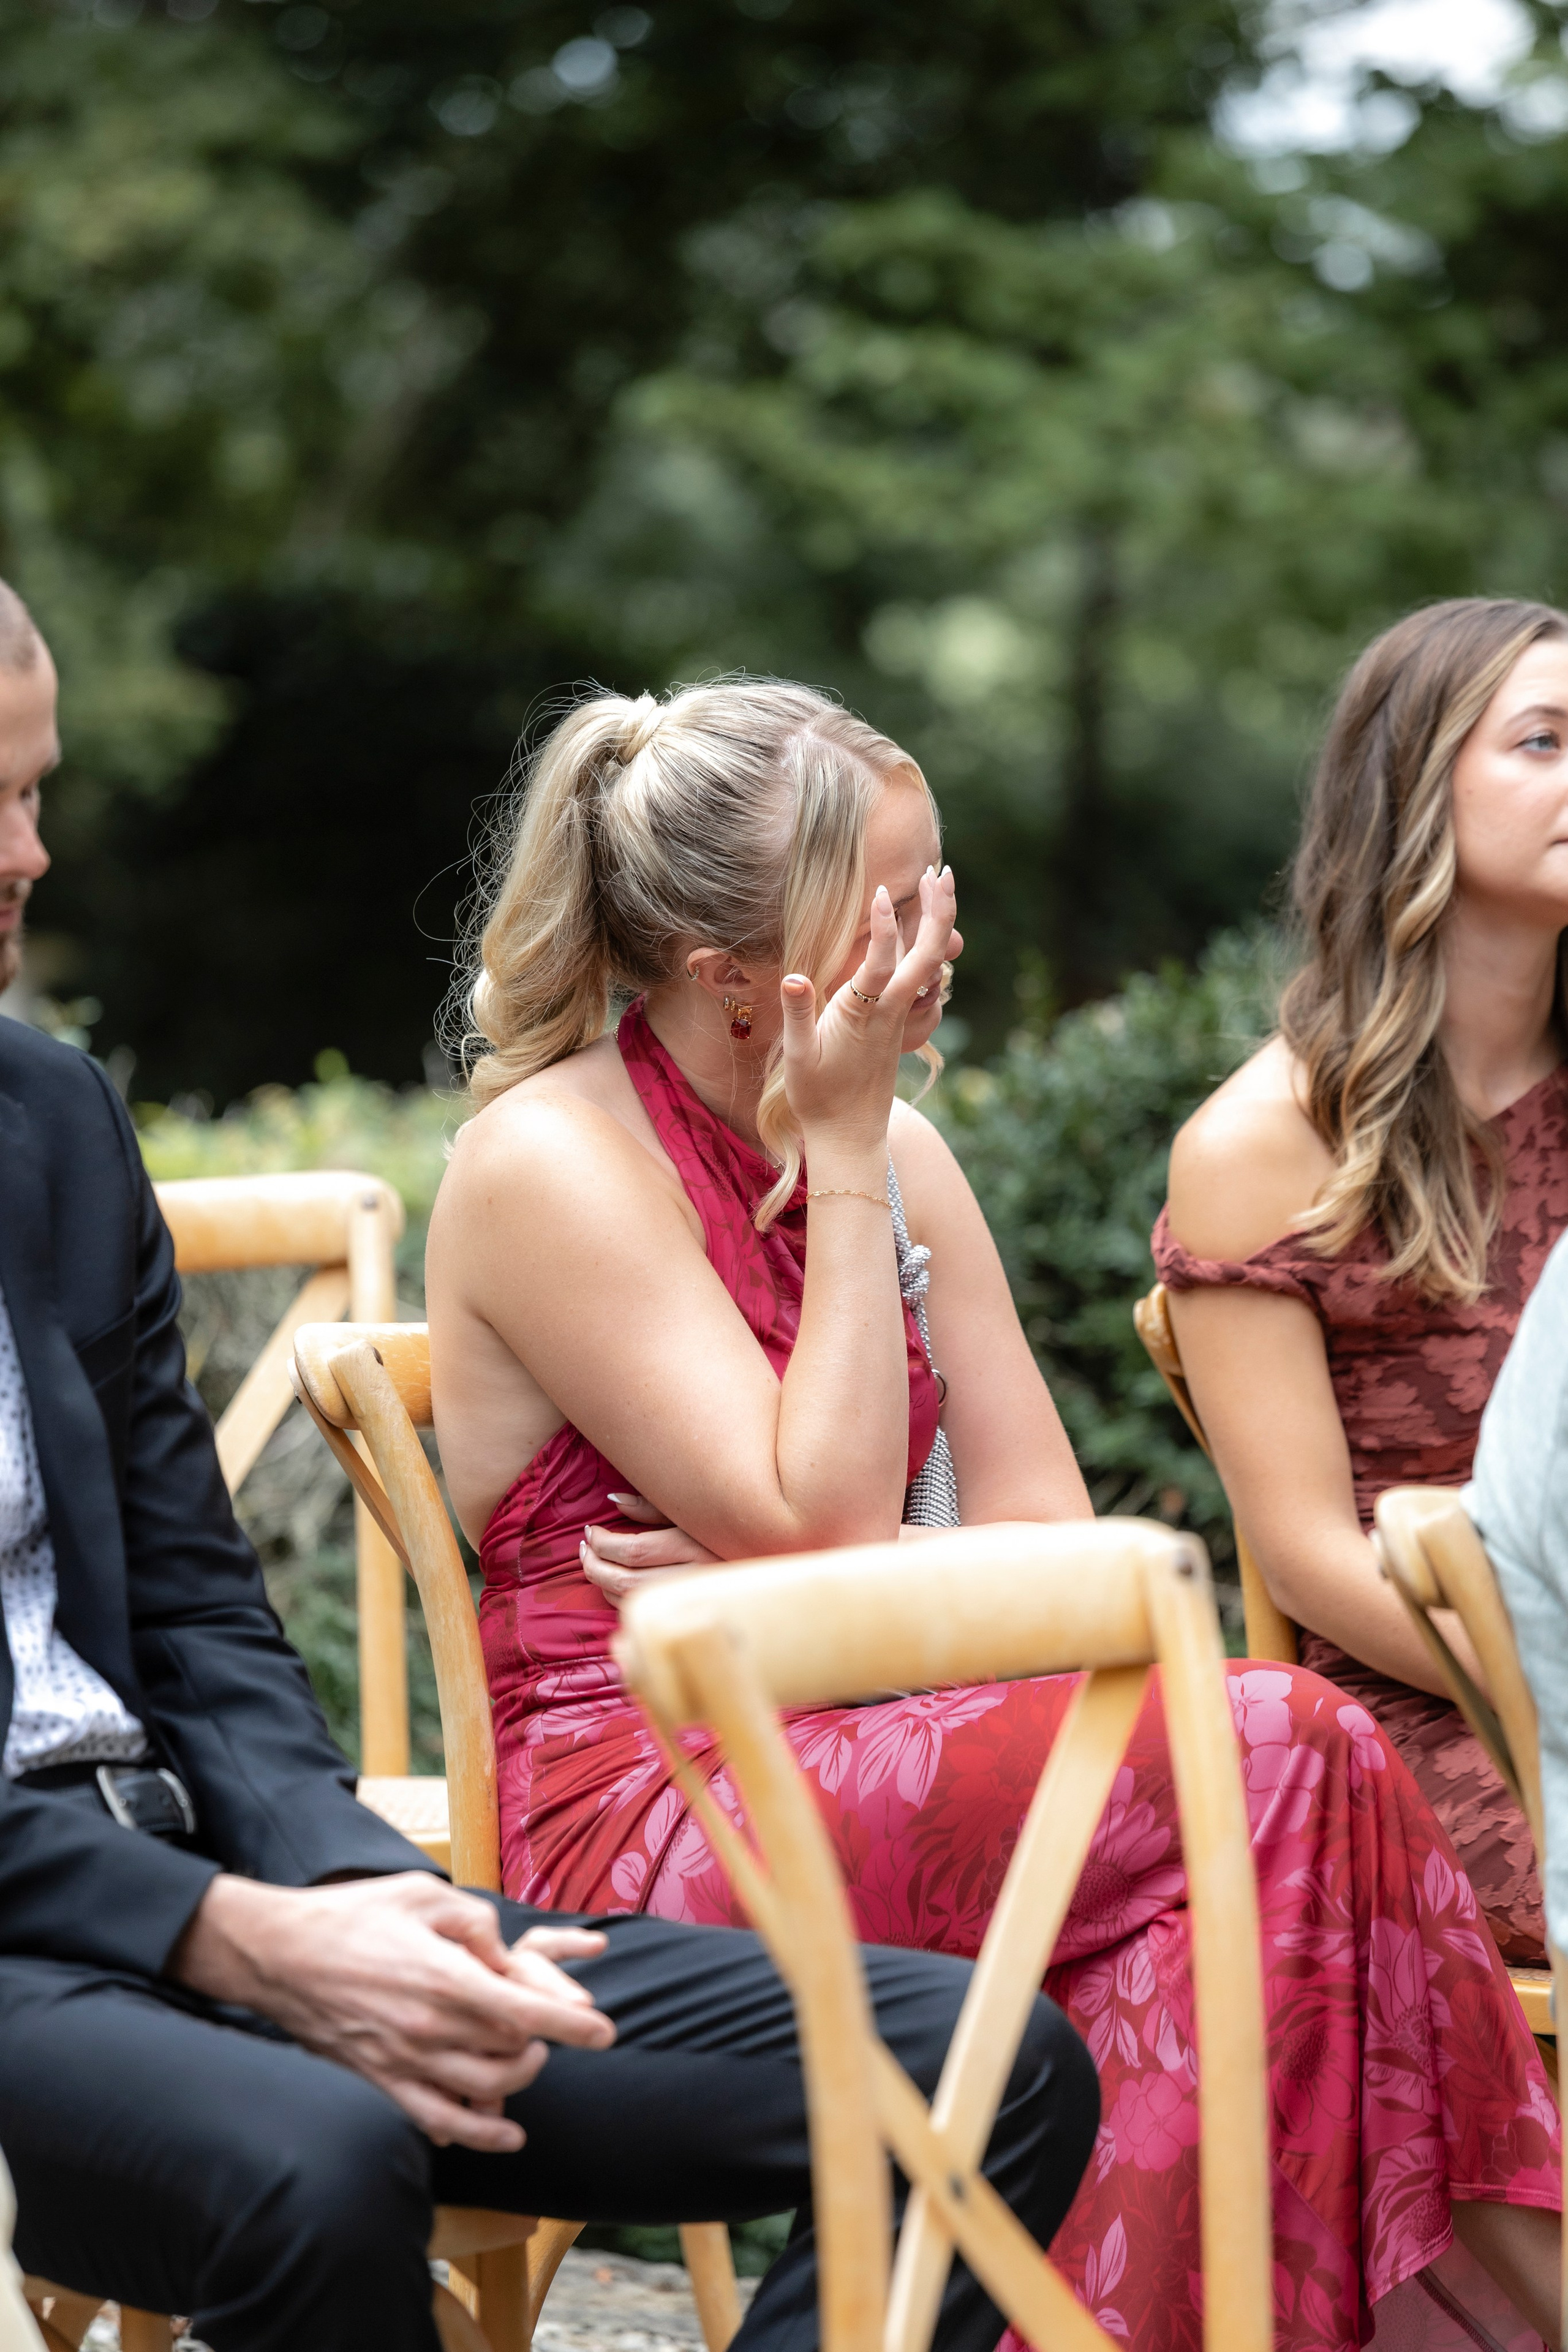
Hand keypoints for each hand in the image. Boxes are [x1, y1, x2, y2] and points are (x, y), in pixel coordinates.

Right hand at [171, 1870, 614, 2150]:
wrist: (280, 1955)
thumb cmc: (354, 1916)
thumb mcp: (422, 1894)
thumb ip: (475, 1922)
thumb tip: (504, 1958)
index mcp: (444, 1978)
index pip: (525, 2011)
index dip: (573, 2024)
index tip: (605, 2032)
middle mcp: (429, 2028)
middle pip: (513, 2051)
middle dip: (544, 2040)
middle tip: (549, 2022)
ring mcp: (404, 2061)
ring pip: (485, 2091)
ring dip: (519, 2080)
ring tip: (528, 2058)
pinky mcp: (382, 2081)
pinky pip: (438, 2121)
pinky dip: (479, 2133)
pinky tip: (506, 2132)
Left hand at [581, 1491, 718, 1602]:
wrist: (770, 1554)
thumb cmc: (727, 1524)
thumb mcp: (694, 1508)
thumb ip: (653, 1506)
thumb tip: (614, 1502)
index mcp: (694, 1543)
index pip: (633, 1550)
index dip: (602, 1543)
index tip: (591, 1531)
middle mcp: (694, 1575)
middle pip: (627, 1581)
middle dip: (594, 1566)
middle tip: (583, 1550)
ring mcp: (693, 1598)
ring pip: (633, 1601)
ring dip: (603, 1584)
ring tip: (592, 1563)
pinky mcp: (691, 1612)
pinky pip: (646, 1612)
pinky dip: (621, 1599)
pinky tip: (614, 1584)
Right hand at [780, 865, 957, 1151]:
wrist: (851, 1136)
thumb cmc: (820, 1097)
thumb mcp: (800, 1057)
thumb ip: (799, 1014)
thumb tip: (793, 978)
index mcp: (865, 1015)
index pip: (881, 964)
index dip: (883, 927)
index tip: (880, 890)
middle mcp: (892, 1011)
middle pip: (928, 955)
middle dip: (938, 911)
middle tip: (942, 870)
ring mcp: (901, 1015)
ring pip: (931, 963)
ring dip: (938, 923)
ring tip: (939, 885)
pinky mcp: (902, 1021)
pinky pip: (922, 976)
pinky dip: (928, 944)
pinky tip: (923, 928)